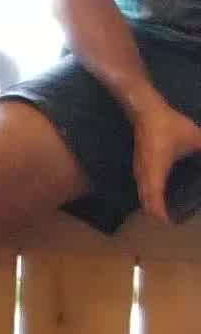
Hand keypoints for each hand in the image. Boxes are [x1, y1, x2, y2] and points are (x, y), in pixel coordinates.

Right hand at [131, 88, 200, 225]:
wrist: (145, 110)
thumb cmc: (168, 125)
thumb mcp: (194, 138)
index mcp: (156, 171)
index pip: (154, 200)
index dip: (161, 215)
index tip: (171, 223)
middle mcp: (144, 174)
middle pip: (145, 201)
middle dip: (156, 213)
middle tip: (171, 219)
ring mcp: (139, 169)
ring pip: (142, 194)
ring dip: (151, 204)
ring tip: (165, 210)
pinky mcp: (138, 163)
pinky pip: (141, 186)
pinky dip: (148, 194)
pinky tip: (159, 193)